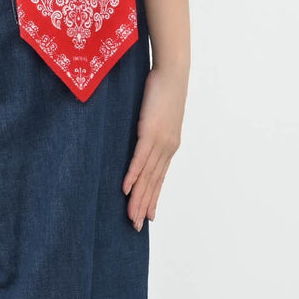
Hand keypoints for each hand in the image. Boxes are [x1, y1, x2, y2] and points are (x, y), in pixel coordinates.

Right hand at [122, 66, 185, 229]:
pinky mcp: (150, 132)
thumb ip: (151, 131)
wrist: (173, 72)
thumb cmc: (164, 90)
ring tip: (131, 216)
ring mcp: (159, 142)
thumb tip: (142, 139)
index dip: (153, 198)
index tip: (149, 216)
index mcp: (169, 146)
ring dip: (138, 198)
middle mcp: (167, 148)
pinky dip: (133, 176)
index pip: (159, 178)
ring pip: (147, 176)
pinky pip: (139, 159)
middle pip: (153, 183)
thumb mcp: (158, 116)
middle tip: (137, 226)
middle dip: (145, 206)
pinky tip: (126, 190)